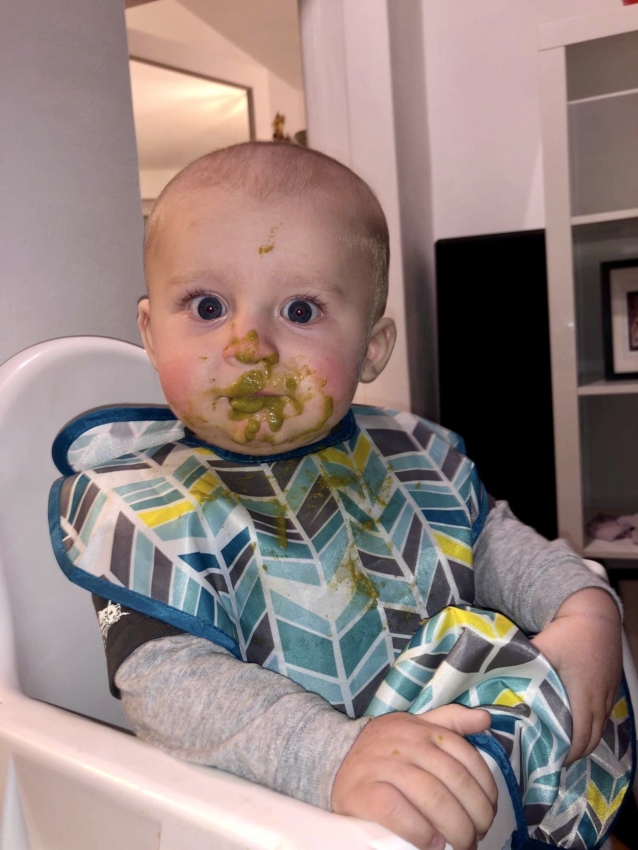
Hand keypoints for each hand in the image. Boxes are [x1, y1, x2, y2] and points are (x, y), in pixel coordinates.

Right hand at [332, 705, 497, 849]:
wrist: (332, 758)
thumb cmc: (383, 747)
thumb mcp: (415, 726)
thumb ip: (450, 721)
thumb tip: (485, 718)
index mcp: (423, 730)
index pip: (467, 757)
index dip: (485, 788)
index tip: (489, 811)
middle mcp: (406, 744)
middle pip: (454, 780)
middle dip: (475, 814)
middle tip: (477, 836)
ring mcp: (385, 767)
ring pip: (432, 797)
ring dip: (455, 827)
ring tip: (461, 845)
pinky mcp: (366, 793)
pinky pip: (400, 813)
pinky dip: (421, 832)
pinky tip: (433, 844)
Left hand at [531, 588, 621, 763]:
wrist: (594, 614)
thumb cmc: (566, 633)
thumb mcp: (540, 651)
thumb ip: (518, 668)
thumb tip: (489, 682)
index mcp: (581, 698)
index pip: (577, 739)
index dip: (563, 755)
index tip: (544, 760)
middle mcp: (598, 703)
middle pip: (589, 741)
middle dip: (570, 753)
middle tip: (546, 759)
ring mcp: (606, 697)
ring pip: (596, 731)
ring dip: (579, 741)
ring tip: (557, 748)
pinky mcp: (608, 689)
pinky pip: (601, 718)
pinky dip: (588, 727)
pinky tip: (572, 726)